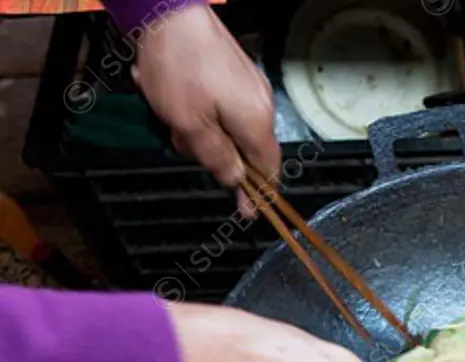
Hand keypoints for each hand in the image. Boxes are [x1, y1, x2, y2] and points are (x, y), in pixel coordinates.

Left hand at [132, 3, 278, 215]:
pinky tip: (172, 94)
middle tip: (180, 140)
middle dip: (213, 151)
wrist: (169, 10)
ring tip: (169, 111)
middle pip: (245, 149)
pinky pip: (220, 104)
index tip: (249, 211)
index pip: (268, 169)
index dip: (258, 192)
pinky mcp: (234, 72)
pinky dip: (198, 107)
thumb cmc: (179, 68)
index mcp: (256, 122)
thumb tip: (235, 181)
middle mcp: (261, 105)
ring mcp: (249, 86)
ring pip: (229, 126)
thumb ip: (216, 158)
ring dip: (199, 127)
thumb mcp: (190, 124)